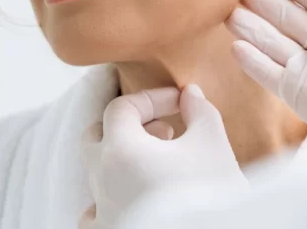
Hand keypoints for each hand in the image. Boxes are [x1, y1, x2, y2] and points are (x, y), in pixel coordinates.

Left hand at [80, 85, 246, 227]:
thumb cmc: (209, 193)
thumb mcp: (212, 142)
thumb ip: (199, 110)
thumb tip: (190, 94)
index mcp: (121, 150)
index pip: (122, 107)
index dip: (152, 98)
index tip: (180, 104)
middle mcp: (102, 179)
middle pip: (97, 135)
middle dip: (129, 125)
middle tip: (164, 133)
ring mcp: (102, 209)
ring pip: (96, 172)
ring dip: (123, 159)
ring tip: (160, 165)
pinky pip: (94, 212)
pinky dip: (109, 198)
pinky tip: (134, 197)